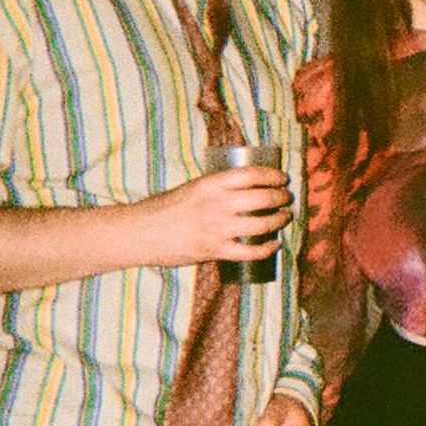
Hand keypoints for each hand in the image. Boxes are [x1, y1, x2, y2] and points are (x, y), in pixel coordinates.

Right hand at [132, 165, 291, 266]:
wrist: (139, 233)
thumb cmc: (162, 209)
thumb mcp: (190, 188)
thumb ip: (214, 189)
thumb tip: (241, 189)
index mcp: (210, 183)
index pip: (251, 174)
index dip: (272, 175)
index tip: (281, 178)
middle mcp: (217, 204)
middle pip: (262, 198)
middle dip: (280, 197)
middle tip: (286, 198)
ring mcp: (217, 228)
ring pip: (262, 224)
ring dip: (279, 220)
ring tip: (284, 217)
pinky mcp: (214, 251)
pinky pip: (250, 251)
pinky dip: (267, 249)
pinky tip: (275, 244)